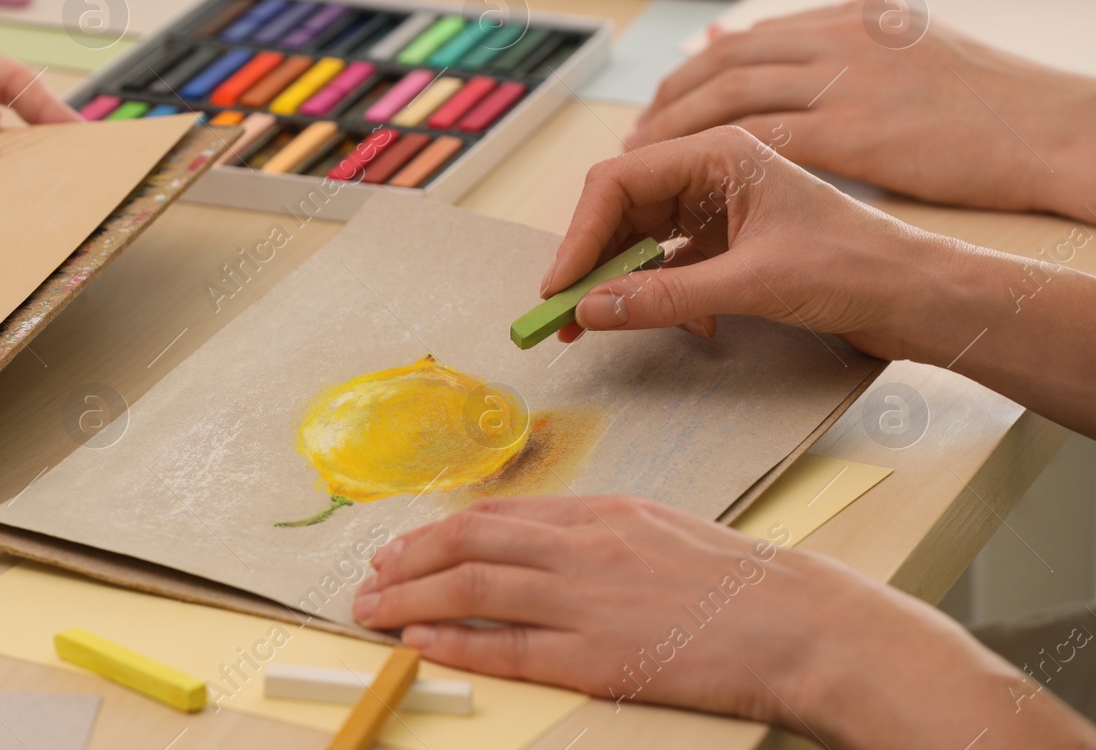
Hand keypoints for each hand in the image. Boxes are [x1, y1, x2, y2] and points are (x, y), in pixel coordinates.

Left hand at [353, 496, 1093, 749]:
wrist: (800, 621)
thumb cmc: (737, 581)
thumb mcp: (659, 531)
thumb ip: (595, 534)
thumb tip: (536, 544)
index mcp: (599, 512)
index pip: (496, 515)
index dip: (436, 529)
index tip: (401, 543)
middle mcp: (583, 545)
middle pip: (468, 543)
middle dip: (407, 559)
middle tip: (369, 575)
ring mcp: (587, 600)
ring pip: (473, 590)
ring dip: (412, 599)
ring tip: (372, 609)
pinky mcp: (600, 657)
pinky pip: (509, 646)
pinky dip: (457, 642)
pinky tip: (422, 643)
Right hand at [540, 126, 928, 359]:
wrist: (919, 297)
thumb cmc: (857, 267)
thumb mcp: (753, 284)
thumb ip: (663, 296)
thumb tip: (590, 310)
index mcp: (719, 153)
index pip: (618, 181)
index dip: (580, 234)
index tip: (559, 288)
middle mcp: (712, 172)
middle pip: (621, 210)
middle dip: (594, 263)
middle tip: (569, 316)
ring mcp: (719, 207)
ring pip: (641, 240)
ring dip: (627, 284)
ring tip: (616, 324)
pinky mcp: (729, 243)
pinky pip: (669, 264)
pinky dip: (665, 296)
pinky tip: (693, 323)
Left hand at [631, 2, 1095, 219]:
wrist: (1054, 130)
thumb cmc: (998, 107)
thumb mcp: (924, 54)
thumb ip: (859, 54)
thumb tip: (800, 62)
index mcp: (857, 17)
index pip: (753, 37)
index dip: (699, 70)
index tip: (670, 98)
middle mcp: (842, 39)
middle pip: (724, 62)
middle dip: (671, 99)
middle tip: (638, 132)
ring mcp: (847, 81)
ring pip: (728, 97)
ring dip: (675, 129)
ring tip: (643, 158)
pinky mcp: (854, 131)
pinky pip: (756, 140)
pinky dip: (712, 158)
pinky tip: (688, 181)